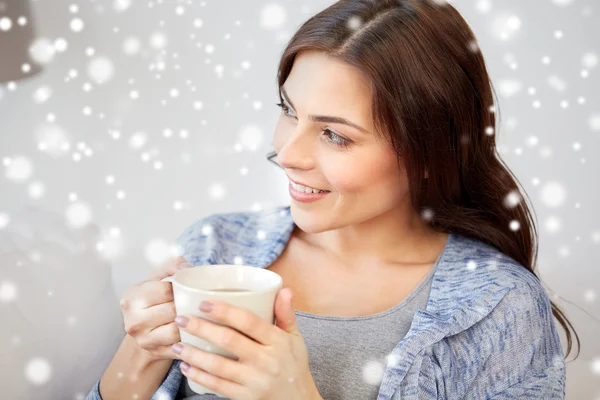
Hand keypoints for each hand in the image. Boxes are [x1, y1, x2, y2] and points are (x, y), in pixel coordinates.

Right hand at [120, 256, 193, 360]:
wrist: (143, 325)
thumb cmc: (153, 297)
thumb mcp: (157, 277)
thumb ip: (172, 265)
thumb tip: (188, 268)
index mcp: (132, 298)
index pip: (165, 291)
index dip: (180, 288)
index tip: (187, 288)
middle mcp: (134, 321)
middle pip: (172, 311)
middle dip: (188, 306)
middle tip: (198, 301)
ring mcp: (144, 340)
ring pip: (177, 331)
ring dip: (191, 324)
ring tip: (199, 315)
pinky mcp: (156, 353)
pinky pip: (180, 347)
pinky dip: (191, 340)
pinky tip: (198, 332)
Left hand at [171, 288, 322, 399]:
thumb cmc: (294, 366)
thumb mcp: (295, 339)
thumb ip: (286, 314)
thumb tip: (284, 289)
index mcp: (278, 342)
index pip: (249, 322)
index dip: (225, 311)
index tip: (204, 303)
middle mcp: (266, 361)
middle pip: (229, 341)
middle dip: (201, 329)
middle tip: (181, 319)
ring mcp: (255, 381)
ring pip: (218, 366)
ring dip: (194, 354)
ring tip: (176, 345)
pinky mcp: (245, 397)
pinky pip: (218, 386)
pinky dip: (199, 376)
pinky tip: (186, 367)